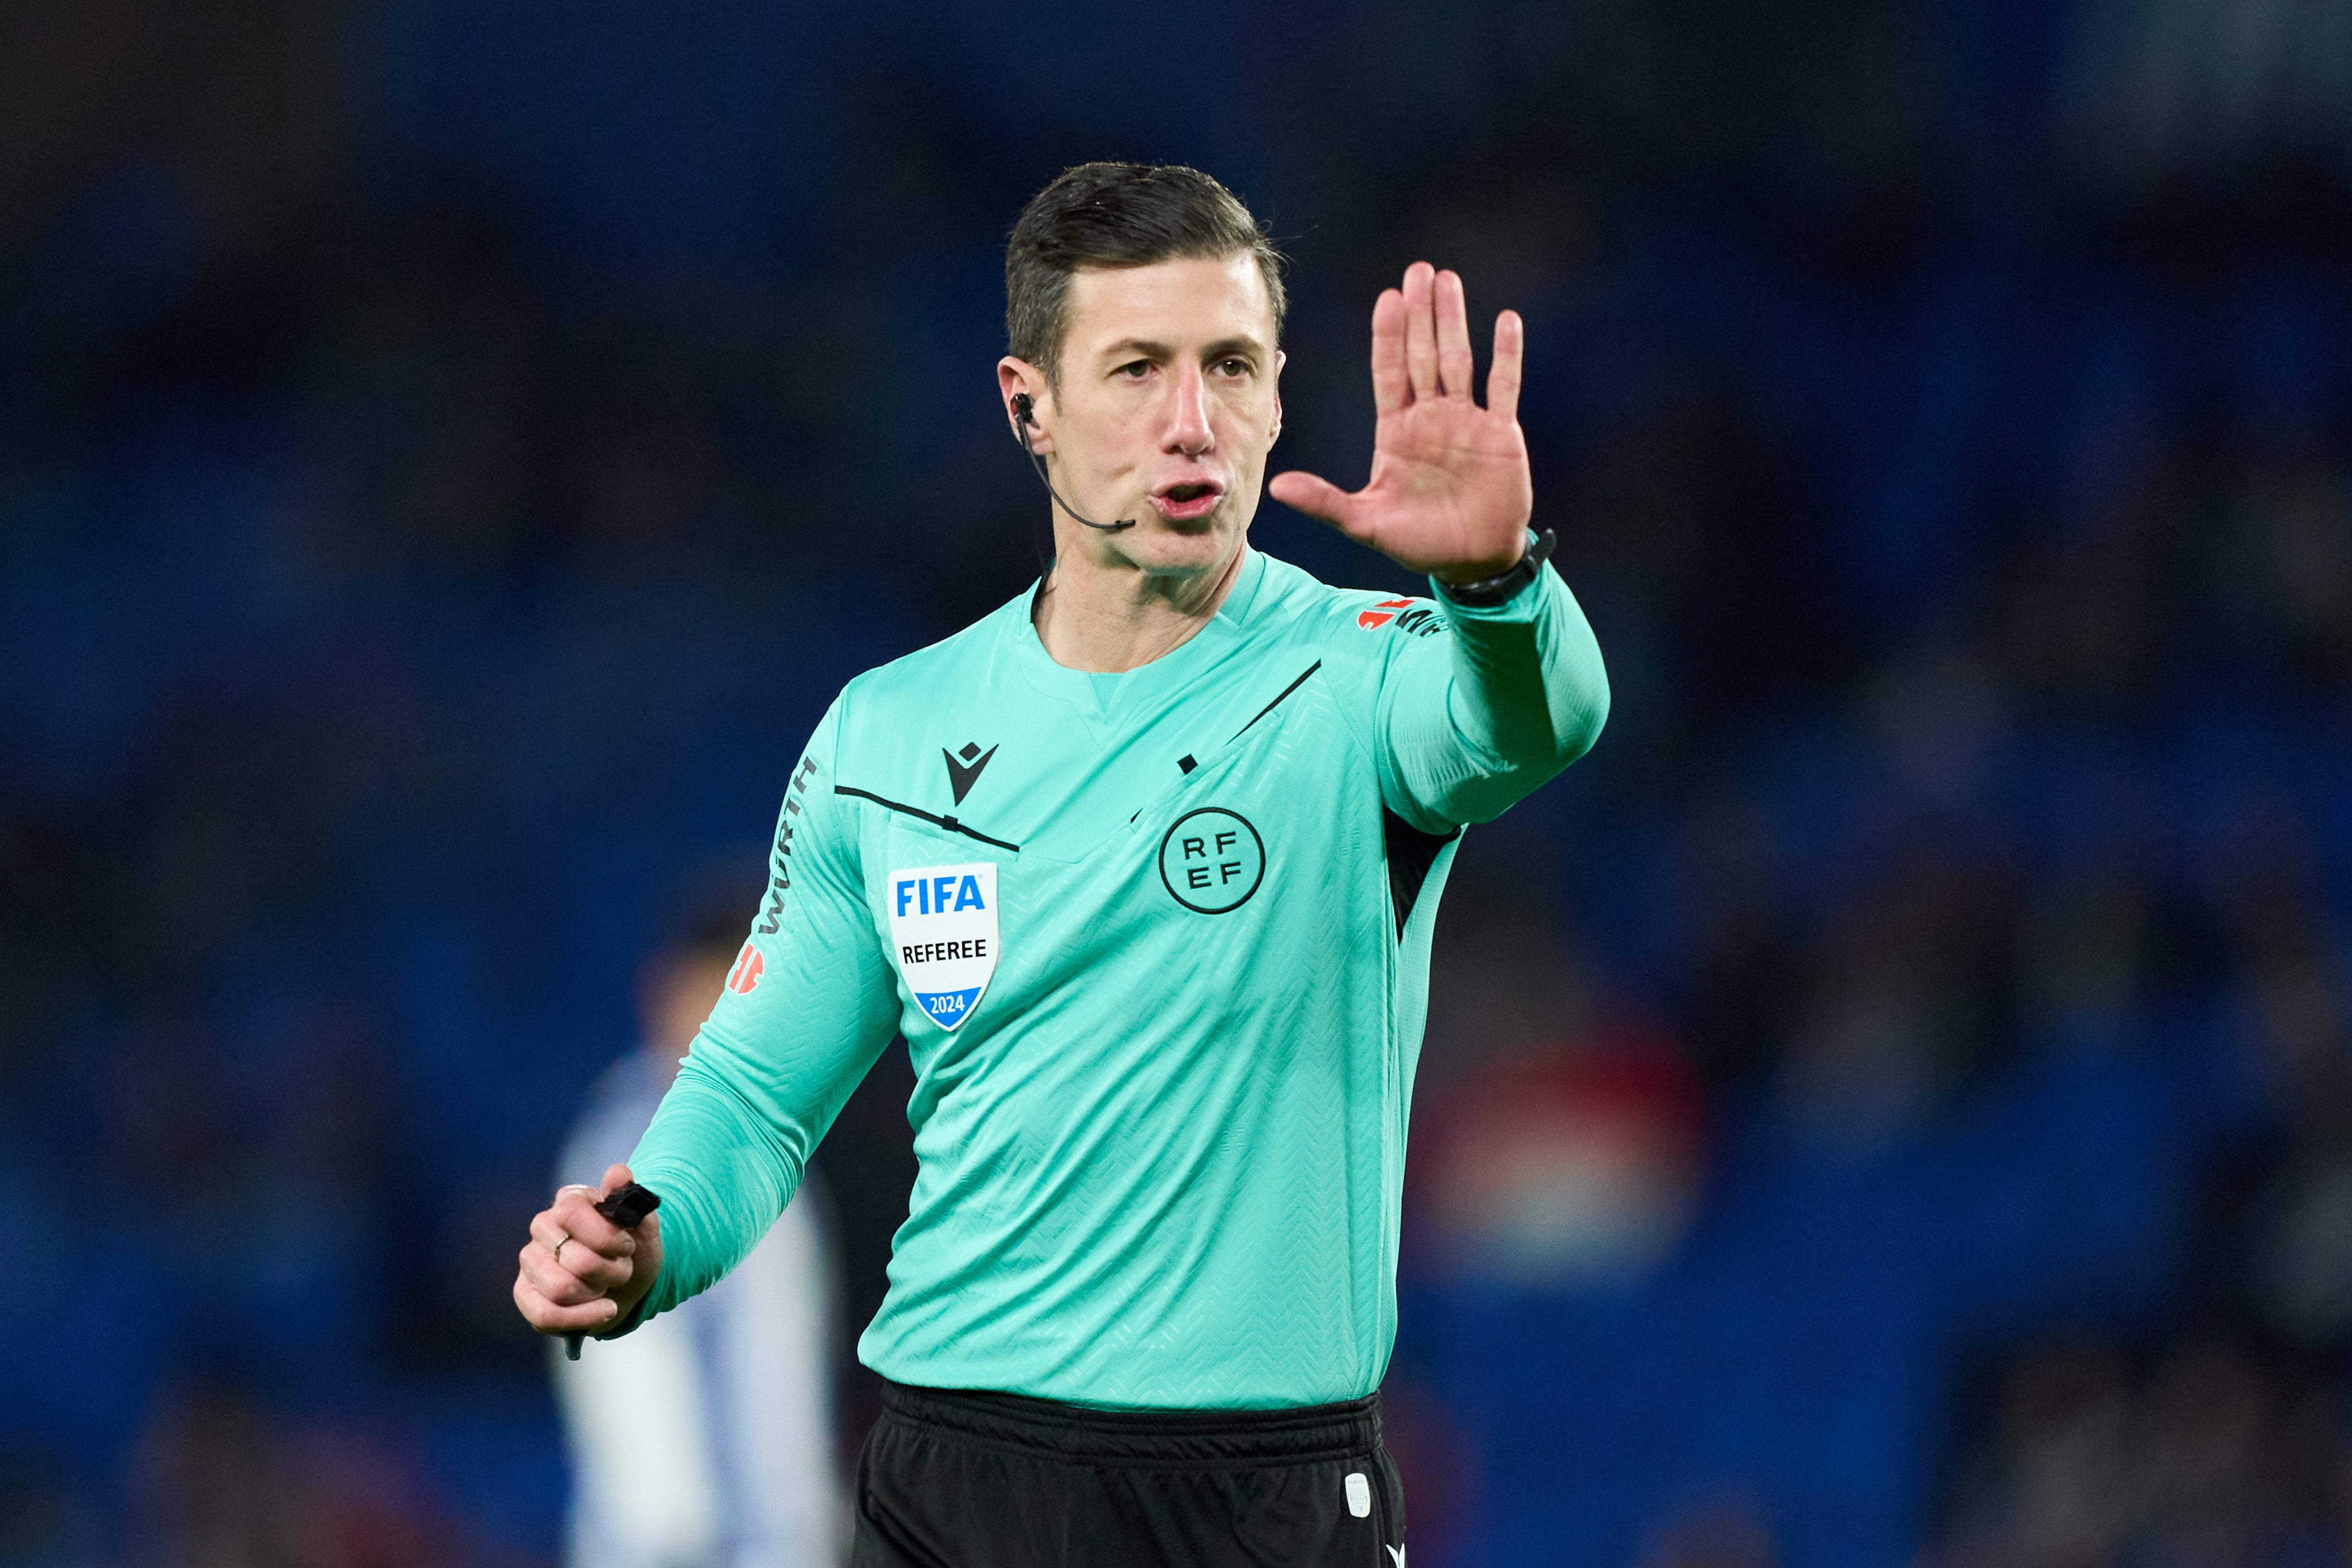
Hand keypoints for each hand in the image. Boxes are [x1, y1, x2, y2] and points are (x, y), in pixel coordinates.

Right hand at [513, 1163, 662, 1340]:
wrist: (629, 1283)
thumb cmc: (632, 1250)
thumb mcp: (643, 1226)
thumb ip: (631, 1199)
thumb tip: (619, 1173)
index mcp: (569, 1201)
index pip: (573, 1213)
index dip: (606, 1237)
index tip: (627, 1246)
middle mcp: (542, 1227)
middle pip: (576, 1259)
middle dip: (612, 1272)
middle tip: (622, 1270)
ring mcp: (530, 1261)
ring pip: (561, 1289)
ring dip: (597, 1295)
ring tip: (608, 1288)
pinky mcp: (525, 1294)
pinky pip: (545, 1315)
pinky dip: (582, 1318)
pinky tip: (603, 1311)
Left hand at [1268, 262, 1531, 582]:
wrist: (1471, 562)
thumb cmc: (1418, 542)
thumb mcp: (1366, 522)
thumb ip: (1325, 501)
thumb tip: (1277, 486)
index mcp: (1396, 431)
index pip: (1388, 372)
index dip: (1388, 336)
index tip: (1387, 299)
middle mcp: (1430, 418)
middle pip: (1423, 354)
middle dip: (1419, 314)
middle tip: (1417, 270)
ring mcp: (1466, 421)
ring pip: (1460, 359)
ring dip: (1454, 320)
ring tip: (1447, 280)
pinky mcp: (1501, 434)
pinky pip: (1504, 386)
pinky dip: (1507, 355)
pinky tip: (1506, 320)